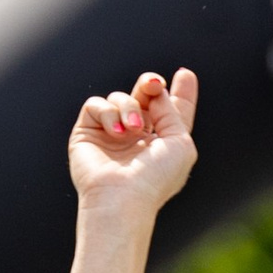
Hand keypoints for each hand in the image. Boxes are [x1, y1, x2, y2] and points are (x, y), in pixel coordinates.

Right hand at [67, 66, 198, 216]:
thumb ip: (173, 110)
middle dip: (150, 84)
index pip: (169, 112)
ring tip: (132, 129)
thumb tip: (156, 90)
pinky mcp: (87, 133)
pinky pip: (96, 105)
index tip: (185, 75)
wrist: (123, 197)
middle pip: (143, 97)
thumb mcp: (180, 142)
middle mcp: (136, 137)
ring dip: (129, 106)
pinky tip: (115, 131)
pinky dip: (107, 112)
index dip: (179, 93)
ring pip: (120, 97)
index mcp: (161, 143)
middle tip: (154, 84)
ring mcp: (110, 135)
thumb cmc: (155, 178)